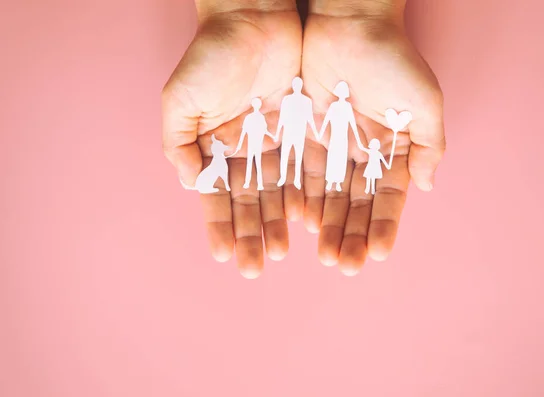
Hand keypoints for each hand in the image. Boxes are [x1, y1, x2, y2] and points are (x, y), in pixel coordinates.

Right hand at [162, 1, 301, 278]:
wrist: (254, 18)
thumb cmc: (212, 54)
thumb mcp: (181, 98)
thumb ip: (178, 142)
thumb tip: (189, 183)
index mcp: (214, 146)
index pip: (217, 196)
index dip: (220, 225)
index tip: (225, 255)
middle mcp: (245, 150)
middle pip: (249, 201)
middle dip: (251, 234)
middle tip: (256, 268)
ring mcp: (275, 141)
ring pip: (278, 191)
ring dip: (277, 222)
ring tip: (281, 252)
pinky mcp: (303, 130)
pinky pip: (306, 169)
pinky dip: (304, 194)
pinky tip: (305, 220)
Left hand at [301, 0, 445, 275]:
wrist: (350, 21)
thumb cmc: (393, 58)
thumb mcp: (423, 101)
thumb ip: (428, 145)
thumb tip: (428, 185)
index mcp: (392, 149)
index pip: (387, 198)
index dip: (383, 225)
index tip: (377, 254)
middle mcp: (361, 153)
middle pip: (355, 204)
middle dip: (351, 235)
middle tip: (344, 265)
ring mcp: (332, 145)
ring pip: (328, 194)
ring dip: (326, 226)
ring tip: (323, 256)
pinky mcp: (304, 133)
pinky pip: (301, 172)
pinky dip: (302, 197)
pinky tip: (301, 222)